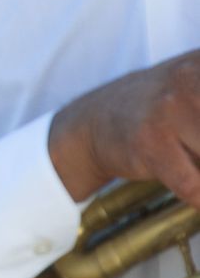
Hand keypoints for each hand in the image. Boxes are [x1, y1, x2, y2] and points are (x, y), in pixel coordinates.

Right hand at [49, 50, 199, 206]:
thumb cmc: (150, 108)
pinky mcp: (152, 145)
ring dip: (199, 169)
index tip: (193, 138)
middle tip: (186, 148)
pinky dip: (197, 198)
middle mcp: (189, 80)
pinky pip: (195, 186)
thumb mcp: (192, 84)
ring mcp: (170, 110)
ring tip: (182, 160)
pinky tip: (192, 193)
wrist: (89, 123)